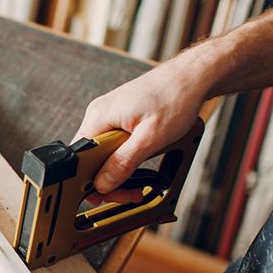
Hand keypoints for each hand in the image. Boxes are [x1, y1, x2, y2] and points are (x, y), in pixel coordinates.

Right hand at [74, 60, 208, 198]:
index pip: (80, 159)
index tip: (109, 193)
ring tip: (137, 182)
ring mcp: (108, 115)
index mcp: (99, 117)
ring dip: (118, 171)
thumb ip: (123, 162)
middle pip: (90, 159)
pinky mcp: (119, 117)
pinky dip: (123, 158)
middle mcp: (99, 114)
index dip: (92, 181)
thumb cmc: (176, 98)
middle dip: (108, 180)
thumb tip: (102, 183)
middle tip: (128, 192)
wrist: (192, 78)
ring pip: (102, 154)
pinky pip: (112, 144)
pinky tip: (138, 161)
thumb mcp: (150, 138)